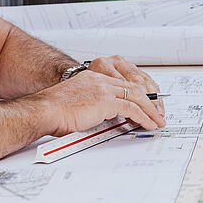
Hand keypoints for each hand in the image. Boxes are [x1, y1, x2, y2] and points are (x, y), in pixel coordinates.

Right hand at [40, 62, 165, 135]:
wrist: (43, 110)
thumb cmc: (53, 111)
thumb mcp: (76, 103)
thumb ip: (92, 105)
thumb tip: (103, 117)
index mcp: (93, 78)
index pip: (123, 84)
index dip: (138, 95)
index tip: (146, 104)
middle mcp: (100, 80)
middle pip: (134, 88)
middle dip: (150, 102)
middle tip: (158, 113)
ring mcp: (104, 89)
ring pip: (137, 97)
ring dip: (151, 111)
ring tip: (158, 121)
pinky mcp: (105, 101)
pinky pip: (132, 109)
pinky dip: (143, 117)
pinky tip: (148, 124)